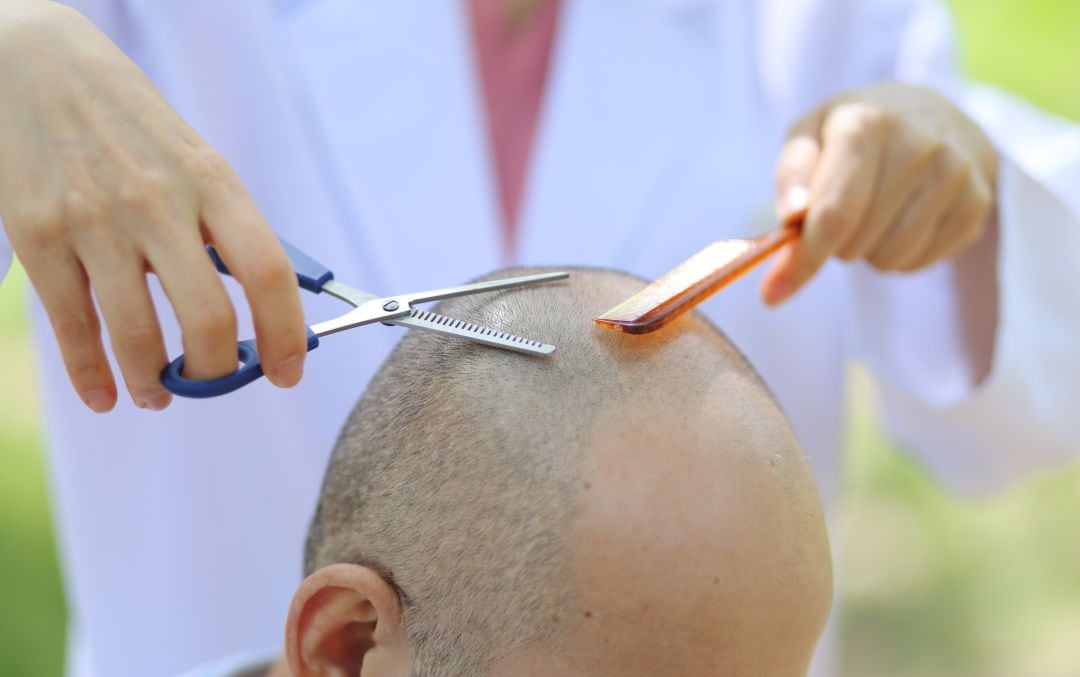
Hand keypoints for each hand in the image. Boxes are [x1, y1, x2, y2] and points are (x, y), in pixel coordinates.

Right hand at [0, 1, 305, 411]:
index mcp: (213, 182)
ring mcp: (95, 220)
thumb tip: (267, 311)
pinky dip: (91, 376)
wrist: (36, 66)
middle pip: (209, 317)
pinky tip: (105, 395)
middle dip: (217, 371)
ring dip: (156, 383)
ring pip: (138, 334)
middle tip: (214, 381)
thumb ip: (227, 230)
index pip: (269, 272)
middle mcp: (159, 202)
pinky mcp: (38, 234)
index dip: (286, 334)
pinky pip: (72, 326)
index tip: (287, 372)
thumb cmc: (134, 128)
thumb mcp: (197, 162)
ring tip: (159, 393)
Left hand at [763, 83, 997, 304]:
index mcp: (867, 123)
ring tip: (876, 211)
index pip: (834, 213)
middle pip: (856, 243)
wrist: (934, 114)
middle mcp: (918, 145)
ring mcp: (955, 174)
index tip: (773, 294)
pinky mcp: (978, 202)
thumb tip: (791, 215)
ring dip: (868, 250)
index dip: (803, 259)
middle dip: (835, 242)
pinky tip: (904, 219)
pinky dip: (900, 254)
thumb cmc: (856, 131)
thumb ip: (792, 174)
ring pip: (888, 259)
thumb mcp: (810, 133)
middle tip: (844, 209)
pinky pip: (918, 263)